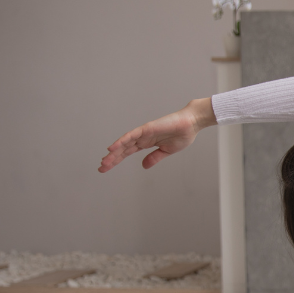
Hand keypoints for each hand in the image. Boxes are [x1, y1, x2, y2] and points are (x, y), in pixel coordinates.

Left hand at [99, 97, 215, 171]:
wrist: (191, 124)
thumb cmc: (182, 135)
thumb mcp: (166, 151)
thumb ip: (154, 158)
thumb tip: (143, 166)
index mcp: (147, 143)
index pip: (127, 153)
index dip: (117, 160)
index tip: (107, 168)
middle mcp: (142, 138)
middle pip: (123, 149)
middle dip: (112, 159)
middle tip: (101, 168)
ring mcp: (143, 133)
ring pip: (124, 143)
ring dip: (114, 152)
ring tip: (104, 162)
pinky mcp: (146, 128)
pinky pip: (131, 135)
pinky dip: (121, 141)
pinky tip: (112, 148)